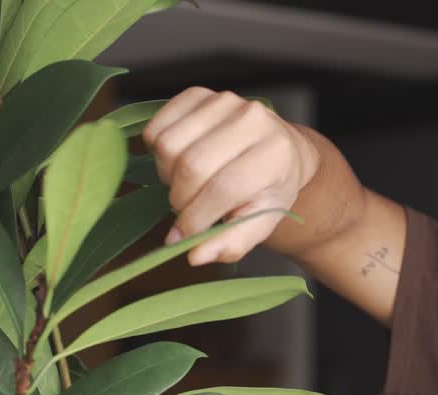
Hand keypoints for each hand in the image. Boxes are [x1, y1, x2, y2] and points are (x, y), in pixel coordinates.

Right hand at [142, 87, 322, 265]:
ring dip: (168, 176)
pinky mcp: (199, 94)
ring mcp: (224, 101)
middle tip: (189, 210)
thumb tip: (195, 256)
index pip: (223, 187)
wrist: (279, 150)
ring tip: (187, 185)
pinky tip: (179, 162)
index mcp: (276, 152)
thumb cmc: (270, 189)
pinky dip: (157, 151)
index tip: (185, 237)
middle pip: (191, 166)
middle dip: (181, 199)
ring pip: (169, 145)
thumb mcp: (262, 221)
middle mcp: (252, 119)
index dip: (197, 218)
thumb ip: (233, 242)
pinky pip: (157, 126)